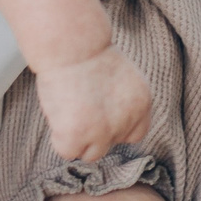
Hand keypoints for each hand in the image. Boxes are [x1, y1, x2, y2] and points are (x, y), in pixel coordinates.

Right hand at [34, 44, 153, 163]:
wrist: (72, 46)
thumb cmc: (89, 55)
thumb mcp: (122, 79)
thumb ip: (123, 103)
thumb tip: (109, 125)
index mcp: (141, 104)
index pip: (134, 134)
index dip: (115, 127)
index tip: (99, 113)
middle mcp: (127, 121)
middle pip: (111, 145)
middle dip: (95, 132)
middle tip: (80, 107)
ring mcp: (103, 131)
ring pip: (91, 154)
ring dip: (78, 139)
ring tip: (69, 111)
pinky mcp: (78, 135)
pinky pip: (68, 152)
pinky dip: (59, 138)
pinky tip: (60, 114)